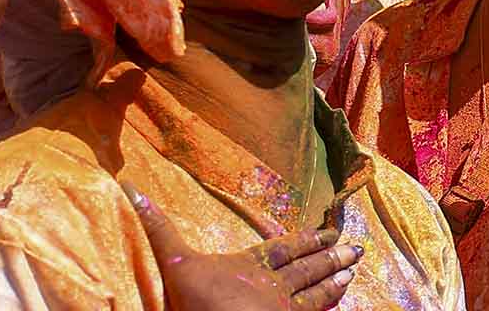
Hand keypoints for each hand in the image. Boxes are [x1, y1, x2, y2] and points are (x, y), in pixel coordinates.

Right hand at [125, 183, 360, 310]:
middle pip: (307, 269)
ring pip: (315, 294)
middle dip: (331, 258)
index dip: (308, 240)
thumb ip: (160, 228)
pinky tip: (338, 307)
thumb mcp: (175, 263)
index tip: (330, 232)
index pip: (285, 249)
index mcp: (251, 266)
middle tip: (355, 250)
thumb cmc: (196, 301)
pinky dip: (328, 310)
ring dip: (334, 283)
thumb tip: (133, 189)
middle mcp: (274, 286)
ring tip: (351, 274)